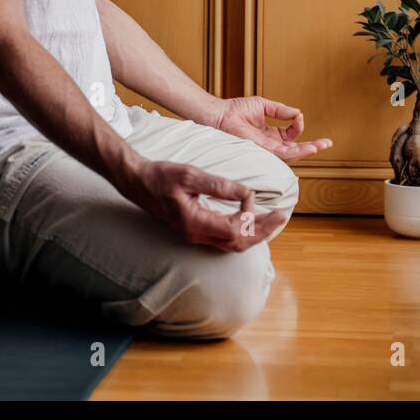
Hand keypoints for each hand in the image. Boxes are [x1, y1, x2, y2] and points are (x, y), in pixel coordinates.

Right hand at [116, 159, 287, 251]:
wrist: (138, 182)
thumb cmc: (160, 176)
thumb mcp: (190, 175)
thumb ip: (219, 185)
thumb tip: (247, 192)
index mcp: (195, 223)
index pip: (233, 229)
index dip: (249, 215)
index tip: (249, 193)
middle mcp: (196, 235)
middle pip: (238, 243)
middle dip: (263, 231)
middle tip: (281, 216)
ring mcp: (195, 235)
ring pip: (232, 244)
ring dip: (254, 233)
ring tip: (272, 220)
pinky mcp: (195, 231)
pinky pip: (224, 239)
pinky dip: (242, 232)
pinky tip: (250, 220)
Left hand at [207, 96, 332, 161]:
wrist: (220, 114)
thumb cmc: (236, 109)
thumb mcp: (264, 106)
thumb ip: (282, 111)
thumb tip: (298, 113)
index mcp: (270, 134)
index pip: (291, 136)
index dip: (298, 127)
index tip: (298, 117)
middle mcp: (269, 144)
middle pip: (295, 149)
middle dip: (312, 147)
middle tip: (327, 143)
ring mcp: (266, 149)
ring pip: (291, 154)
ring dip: (307, 151)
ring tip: (320, 147)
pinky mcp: (262, 150)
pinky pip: (282, 153)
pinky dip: (295, 151)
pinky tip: (307, 148)